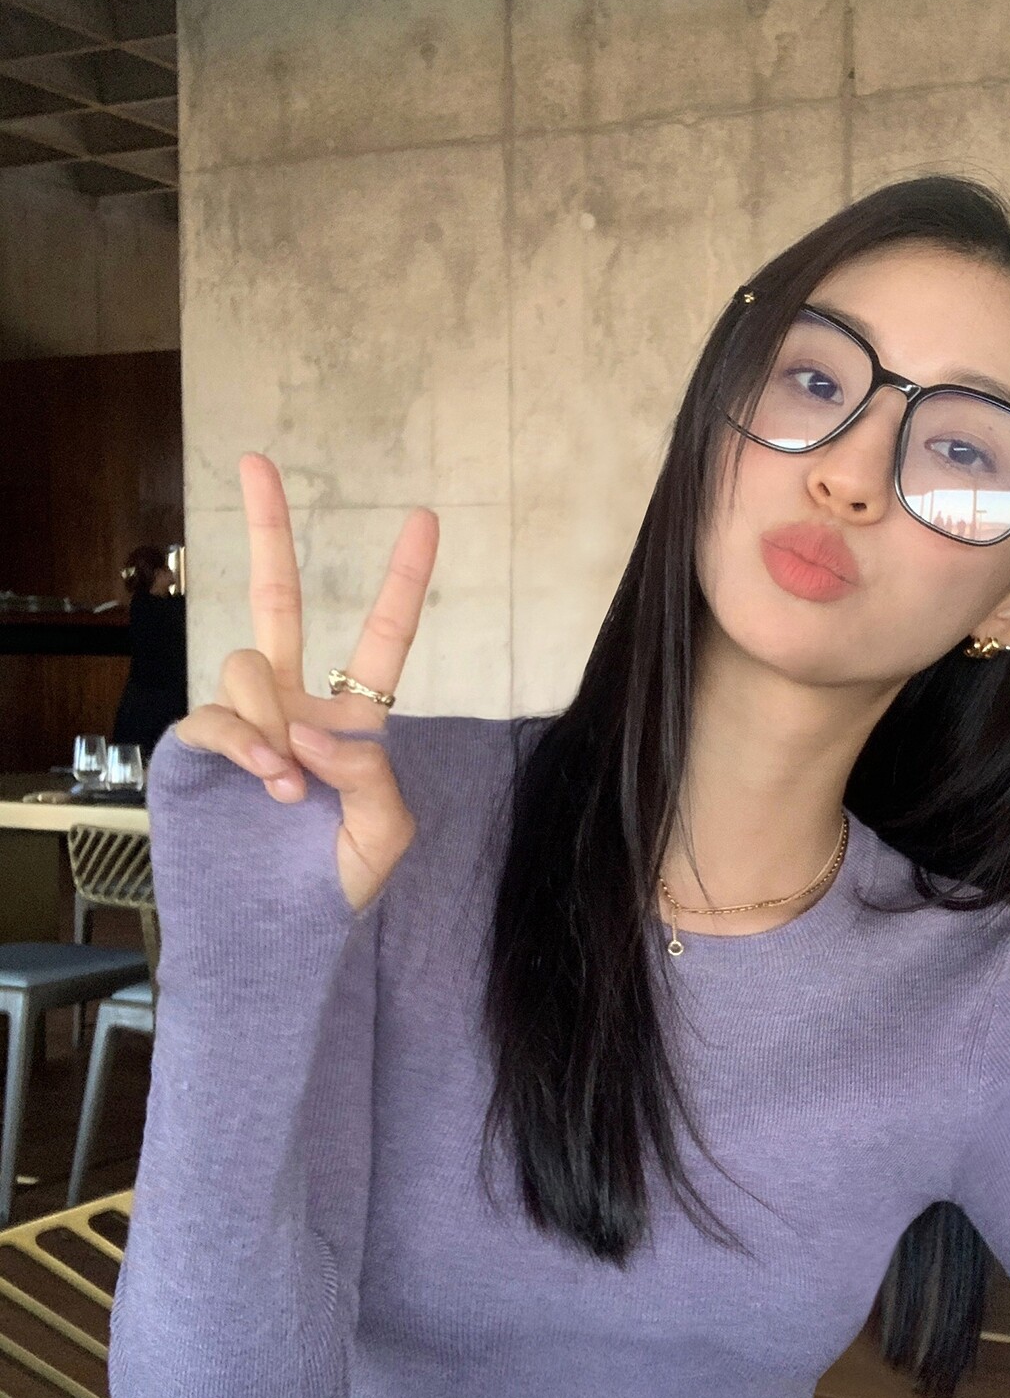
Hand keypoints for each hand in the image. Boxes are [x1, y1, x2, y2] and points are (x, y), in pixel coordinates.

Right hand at [172, 453, 439, 911]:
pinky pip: (216, 714)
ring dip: (273, 717)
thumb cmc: (335, 887)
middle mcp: (292, 706)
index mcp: (351, 720)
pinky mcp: (195, 747)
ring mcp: (241, 721)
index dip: (402, 581)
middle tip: (257, 462)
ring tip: (289, 783)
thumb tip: (313, 729)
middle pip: (277, 598)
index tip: (425, 520)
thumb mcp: (386, 834)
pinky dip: (245, 740)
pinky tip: (270, 777)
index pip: (380, 638)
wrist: (275, 935)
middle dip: (267, 529)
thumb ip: (371, 772)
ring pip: (249, 664)